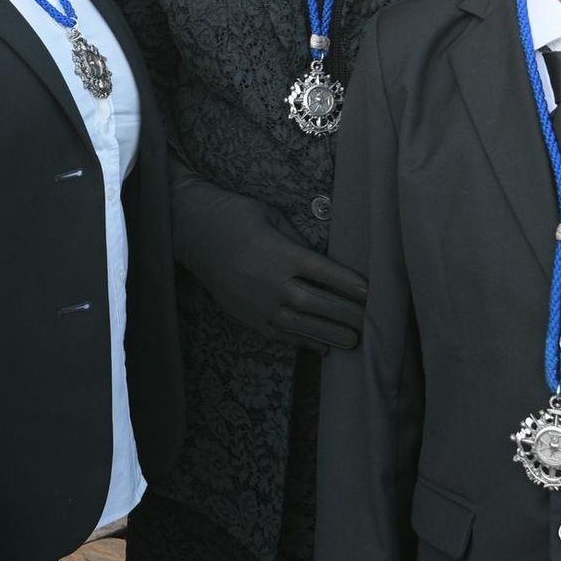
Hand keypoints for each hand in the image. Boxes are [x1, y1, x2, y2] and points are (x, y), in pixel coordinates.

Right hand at [172, 164, 365, 350]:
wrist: (190, 230)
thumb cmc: (234, 214)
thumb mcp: (271, 215)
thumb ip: (297, 240)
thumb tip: (323, 264)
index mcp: (277, 251)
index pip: (322, 271)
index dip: (348, 283)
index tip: (370, 293)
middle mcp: (268, 280)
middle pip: (314, 302)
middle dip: (345, 315)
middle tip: (370, 323)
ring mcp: (254, 301)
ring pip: (298, 324)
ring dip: (328, 334)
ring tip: (352, 342)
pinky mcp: (243, 314)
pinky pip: (276, 333)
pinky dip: (301, 341)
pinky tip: (321, 346)